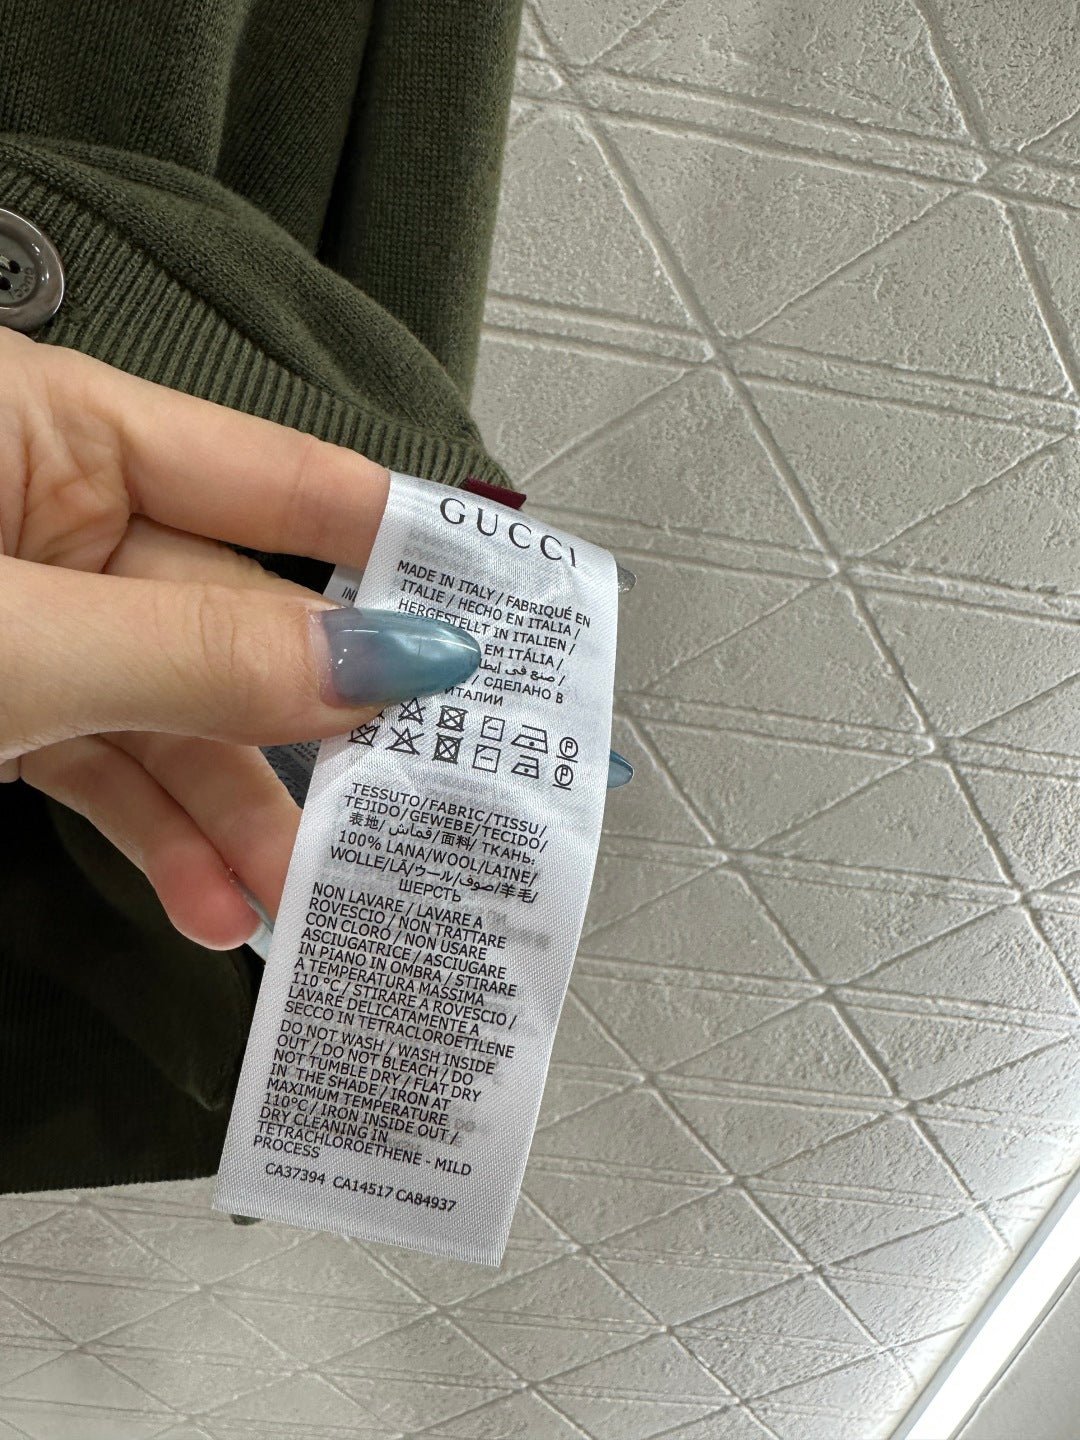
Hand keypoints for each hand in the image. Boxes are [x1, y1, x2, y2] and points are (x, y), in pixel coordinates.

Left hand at [0, 331, 479, 950]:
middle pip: (237, 618)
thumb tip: (380, 659)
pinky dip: (155, 831)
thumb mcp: (13, 645)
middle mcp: (42, 509)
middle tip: (404, 798)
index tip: (492, 609)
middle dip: (313, 729)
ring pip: (173, 709)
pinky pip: (104, 758)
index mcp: (48, 426)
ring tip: (290, 888)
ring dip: (236, 812)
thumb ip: (198, 653)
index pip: (276, 476)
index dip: (395, 545)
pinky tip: (203, 893)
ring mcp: (22, 612)